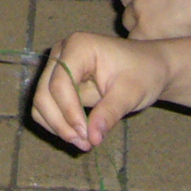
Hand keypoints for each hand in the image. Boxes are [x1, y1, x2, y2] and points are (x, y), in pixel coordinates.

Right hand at [31, 33, 168, 151]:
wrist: (149, 67)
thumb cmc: (143, 73)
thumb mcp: (131, 93)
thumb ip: (109, 113)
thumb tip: (92, 138)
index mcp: (78, 46)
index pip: (59, 83)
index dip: (69, 113)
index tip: (87, 136)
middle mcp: (61, 53)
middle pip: (44, 93)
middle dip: (61, 123)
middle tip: (85, 144)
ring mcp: (58, 66)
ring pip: (41, 102)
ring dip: (57, 126)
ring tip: (84, 142)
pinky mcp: (59, 81)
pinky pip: (47, 106)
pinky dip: (58, 123)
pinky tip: (79, 133)